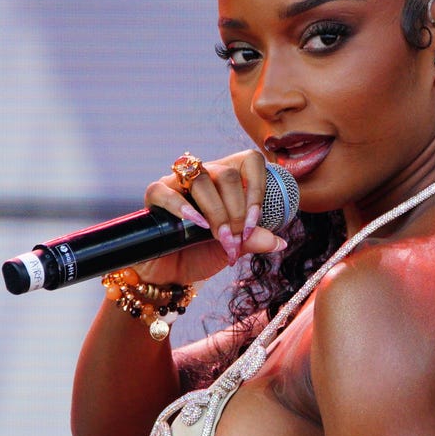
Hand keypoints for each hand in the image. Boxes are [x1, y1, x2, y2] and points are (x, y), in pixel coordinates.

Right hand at [136, 150, 286, 283]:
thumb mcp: (234, 247)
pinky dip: (183, 208)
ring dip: (216, 212)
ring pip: (201, 180)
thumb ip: (253, 240)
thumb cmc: (203, 254)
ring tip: (219, 238)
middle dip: (236, 212)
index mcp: (228, 179)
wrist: (172, 274)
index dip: (257, 191)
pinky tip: (196, 224)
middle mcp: (204, 175)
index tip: (254, 224)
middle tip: (235, 240)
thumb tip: (279, 242)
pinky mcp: (155, 194)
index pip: (251, 161)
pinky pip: (166, 191)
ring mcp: (177, 182)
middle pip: (227, 175)